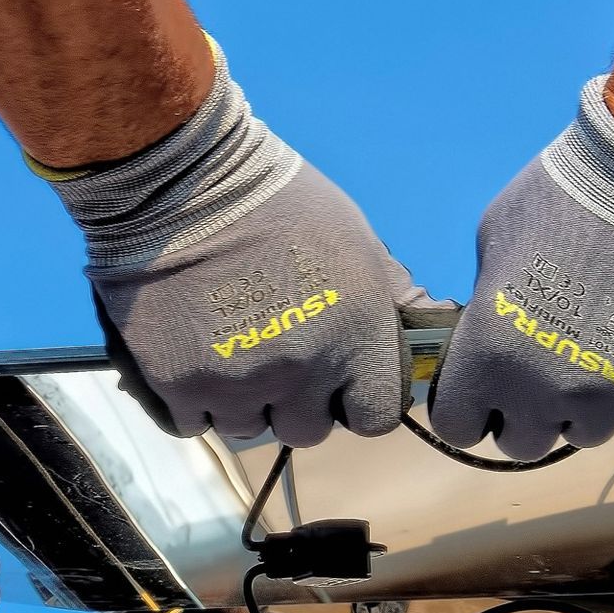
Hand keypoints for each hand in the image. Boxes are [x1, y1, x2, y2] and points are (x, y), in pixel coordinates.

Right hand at [50, 37, 443, 447]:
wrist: (184, 181)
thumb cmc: (283, 203)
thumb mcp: (358, 242)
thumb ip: (394, 298)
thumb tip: (435, 325)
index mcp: (357, 340)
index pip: (374, 419)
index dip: (358, 401)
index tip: (340, 381)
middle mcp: (302, 372)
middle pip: (307, 431)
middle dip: (297, 402)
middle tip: (276, 355)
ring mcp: (238, 384)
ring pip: (248, 428)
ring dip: (243, 401)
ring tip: (230, 348)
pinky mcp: (178, 385)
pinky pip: (194, 423)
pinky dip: (194, 400)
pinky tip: (195, 356)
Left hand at [428, 77, 613, 459]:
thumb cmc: (567, 191)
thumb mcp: (497, 240)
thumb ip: (489, 304)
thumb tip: (495, 331)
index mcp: (492, 356)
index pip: (460, 426)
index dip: (471, 406)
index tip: (486, 387)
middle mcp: (550, 392)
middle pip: (523, 443)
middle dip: (526, 413)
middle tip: (544, 369)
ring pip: (588, 433)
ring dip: (585, 404)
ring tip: (601, 350)